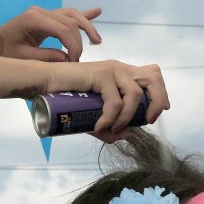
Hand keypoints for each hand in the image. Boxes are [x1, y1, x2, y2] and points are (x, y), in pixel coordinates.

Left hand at [0, 6, 102, 61]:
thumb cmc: (3, 55)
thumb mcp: (23, 60)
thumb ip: (47, 58)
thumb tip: (69, 60)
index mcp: (33, 19)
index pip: (63, 29)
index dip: (73, 46)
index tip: (74, 62)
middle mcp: (39, 12)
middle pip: (70, 20)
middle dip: (80, 39)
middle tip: (83, 56)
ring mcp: (42, 13)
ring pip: (71, 15)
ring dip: (86, 26)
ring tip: (97, 41)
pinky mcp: (43, 18)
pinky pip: (65, 15)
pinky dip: (81, 15)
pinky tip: (97, 11)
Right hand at [45, 59, 168, 139]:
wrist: (43, 83)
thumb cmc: (65, 98)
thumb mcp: (92, 115)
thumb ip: (109, 126)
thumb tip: (127, 136)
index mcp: (120, 73)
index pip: (151, 75)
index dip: (160, 92)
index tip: (157, 112)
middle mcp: (119, 68)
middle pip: (154, 77)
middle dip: (157, 100)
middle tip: (147, 121)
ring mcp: (111, 69)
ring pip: (135, 94)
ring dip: (127, 117)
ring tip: (112, 129)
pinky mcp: (100, 74)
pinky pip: (115, 102)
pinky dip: (110, 119)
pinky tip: (99, 127)